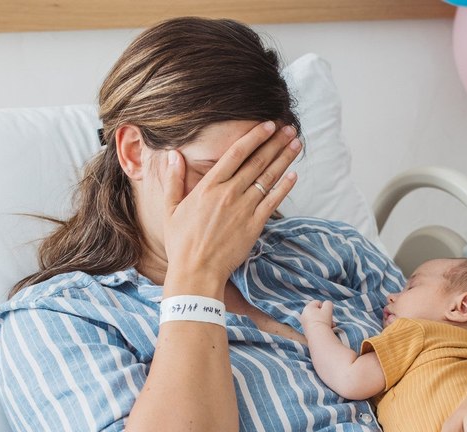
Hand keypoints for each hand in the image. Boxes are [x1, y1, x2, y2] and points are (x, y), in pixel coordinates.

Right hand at [162, 122, 300, 292]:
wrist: (196, 271)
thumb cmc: (181, 242)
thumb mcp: (170, 209)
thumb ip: (174, 180)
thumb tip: (173, 155)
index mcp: (209, 186)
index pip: (236, 153)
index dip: (254, 137)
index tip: (268, 125)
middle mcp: (229, 193)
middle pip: (257, 162)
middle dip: (275, 143)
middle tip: (289, 129)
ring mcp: (244, 209)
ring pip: (268, 178)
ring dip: (284, 160)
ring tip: (296, 145)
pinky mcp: (254, 226)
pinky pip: (273, 203)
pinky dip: (284, 188)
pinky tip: (294, 176)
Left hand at [300, 300, 334, 330]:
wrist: (318, 336)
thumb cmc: (323, 320)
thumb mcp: (328, 308)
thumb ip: (328, 303)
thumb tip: (326, 305)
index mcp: (307, 308)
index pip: (317, 303)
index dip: (324, 307)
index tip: (327, 313)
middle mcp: (304, 315)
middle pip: (317, 312)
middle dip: (325, 315)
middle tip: (330, 320)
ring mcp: (304, 323)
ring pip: (317, 319)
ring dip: (324, 322)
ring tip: (331, 326)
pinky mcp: (306, 331)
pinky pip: (315, 326)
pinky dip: (320, 327)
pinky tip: (326, 330)